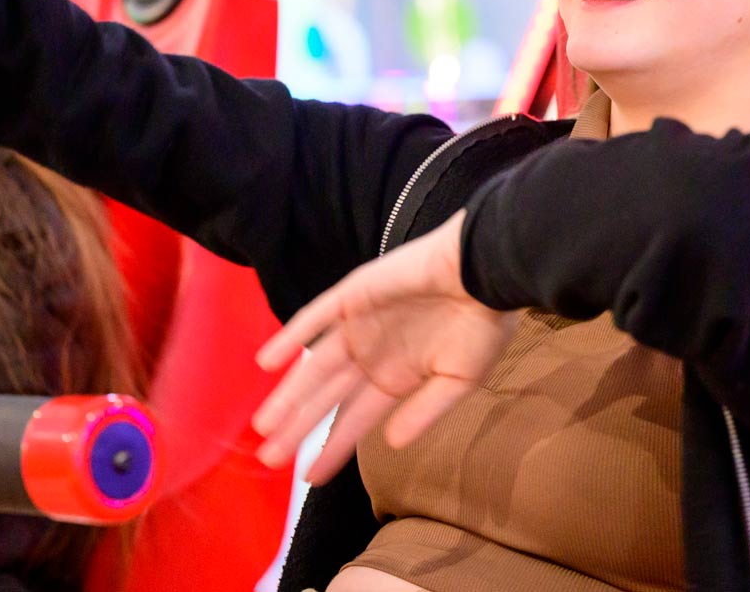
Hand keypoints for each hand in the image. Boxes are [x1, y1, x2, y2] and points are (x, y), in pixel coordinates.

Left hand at [251, 211, 518, 484]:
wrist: (485, 272)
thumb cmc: (483, 326)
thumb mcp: (459, 380)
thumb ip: (424, 411)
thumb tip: (391, 444)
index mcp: (396, 378)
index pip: (355, 420)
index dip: (332, 448)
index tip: (310, 477)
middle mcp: (371, 355)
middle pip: (327, 398)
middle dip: (299, 428)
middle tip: (270, 458)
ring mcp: (358, 325)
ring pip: (315, 366)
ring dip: (289, 393)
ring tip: (263, 425)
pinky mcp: (353, 295)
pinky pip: (315, 317)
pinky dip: (291, 337)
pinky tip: (268, 362)